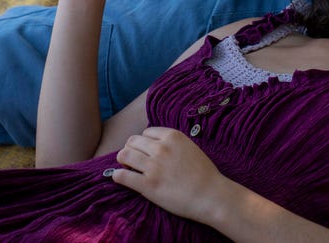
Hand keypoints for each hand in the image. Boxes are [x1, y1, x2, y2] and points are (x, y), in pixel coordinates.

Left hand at [110, 126, 225, 220]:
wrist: (211, 195)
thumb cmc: (204, 174)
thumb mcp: (190, 148)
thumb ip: (172, 144)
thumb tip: (154, 146)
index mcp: (172, 136)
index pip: (145, 133)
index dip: (143, 142)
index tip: (144, 151)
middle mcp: (161, 148)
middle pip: (132, 141)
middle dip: (130, 149)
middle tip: (132, 160)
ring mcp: (153, 166)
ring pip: (124, 155)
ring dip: (122, 161)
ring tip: (126, 168)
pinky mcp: (147, 185)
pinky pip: (122, 176)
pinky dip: (118, 176)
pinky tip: (120, 178)